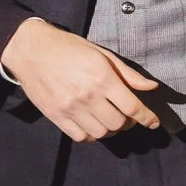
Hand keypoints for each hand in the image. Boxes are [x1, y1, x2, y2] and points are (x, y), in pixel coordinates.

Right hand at [0, 18, 160, 140]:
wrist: (31, 50)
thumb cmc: (69, 48)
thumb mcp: (103, 54)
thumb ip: (128, 74)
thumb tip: (152, 87)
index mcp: (102, 78)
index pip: (132, 107)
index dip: (147, 118)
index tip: (153, 123)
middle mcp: (87, 95)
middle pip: (118, 123)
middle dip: (128, 123)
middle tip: (127, 116)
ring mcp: (70, 108)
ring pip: (101, 133)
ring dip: (111, 130)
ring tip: (110, 119)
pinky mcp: (55, 116)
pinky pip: (80, 137)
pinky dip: (91, 135)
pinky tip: (93, 124)